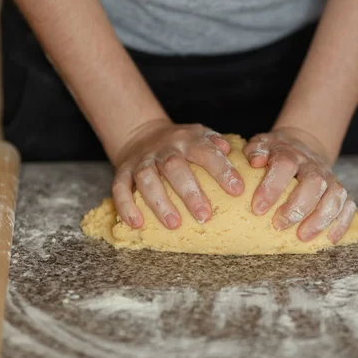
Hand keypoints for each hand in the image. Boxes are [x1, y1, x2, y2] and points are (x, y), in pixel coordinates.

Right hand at [111, 120, 244, 228]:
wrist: (141, 133)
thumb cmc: (180, 144)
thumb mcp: (199, 135)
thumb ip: (215, 142)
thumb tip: (228, 149)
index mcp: (187, 140)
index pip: (206, 152)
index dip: (222, 170)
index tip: (237, 190)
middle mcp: (164, 149)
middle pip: (174, 167)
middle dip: (190, 192)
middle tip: (204, 216)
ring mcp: (142, 160)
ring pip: (147, 179)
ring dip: (160, 202)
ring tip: (174, 224)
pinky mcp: (123, 171)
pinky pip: (120, 187)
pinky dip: (126, 206)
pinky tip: (137, 223)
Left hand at [243, 127, 355, 242]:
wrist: (300, 146)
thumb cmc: (274, 154)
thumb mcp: (260, 146)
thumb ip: (254, 152)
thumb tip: (257, 161)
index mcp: (290, 153)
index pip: (284, 165)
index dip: (272, 187)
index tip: (258, 209)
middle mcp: (312, 165)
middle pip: (314, 182)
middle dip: (297, 207)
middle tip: (279, 225)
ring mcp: (329, 177)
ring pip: (334, 195)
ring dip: (320, 218)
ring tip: (302, 237)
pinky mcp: (338, 191)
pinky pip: (348, 206)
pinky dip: (341, 223)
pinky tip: (329, 239)